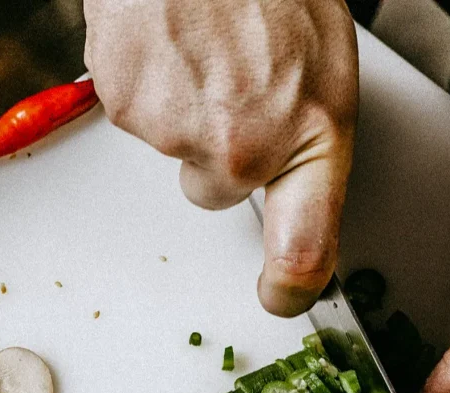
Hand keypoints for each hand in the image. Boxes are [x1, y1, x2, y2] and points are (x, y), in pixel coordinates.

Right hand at [83, 0, 357, 315]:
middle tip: (232, 83)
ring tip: (203, 45)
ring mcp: (178, 129)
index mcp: (310, 136)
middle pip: (214, 190)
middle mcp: (243, 147)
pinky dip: (148, 82)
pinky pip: (135, 112)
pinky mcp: (125, 103)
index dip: (291, 287)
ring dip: (184, 106)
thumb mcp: (324, 66)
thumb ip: (304, 139)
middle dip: (219, 149)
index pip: (305, 251)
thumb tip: (285, 189)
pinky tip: (170, 39)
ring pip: (173, 147)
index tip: (282, 295)